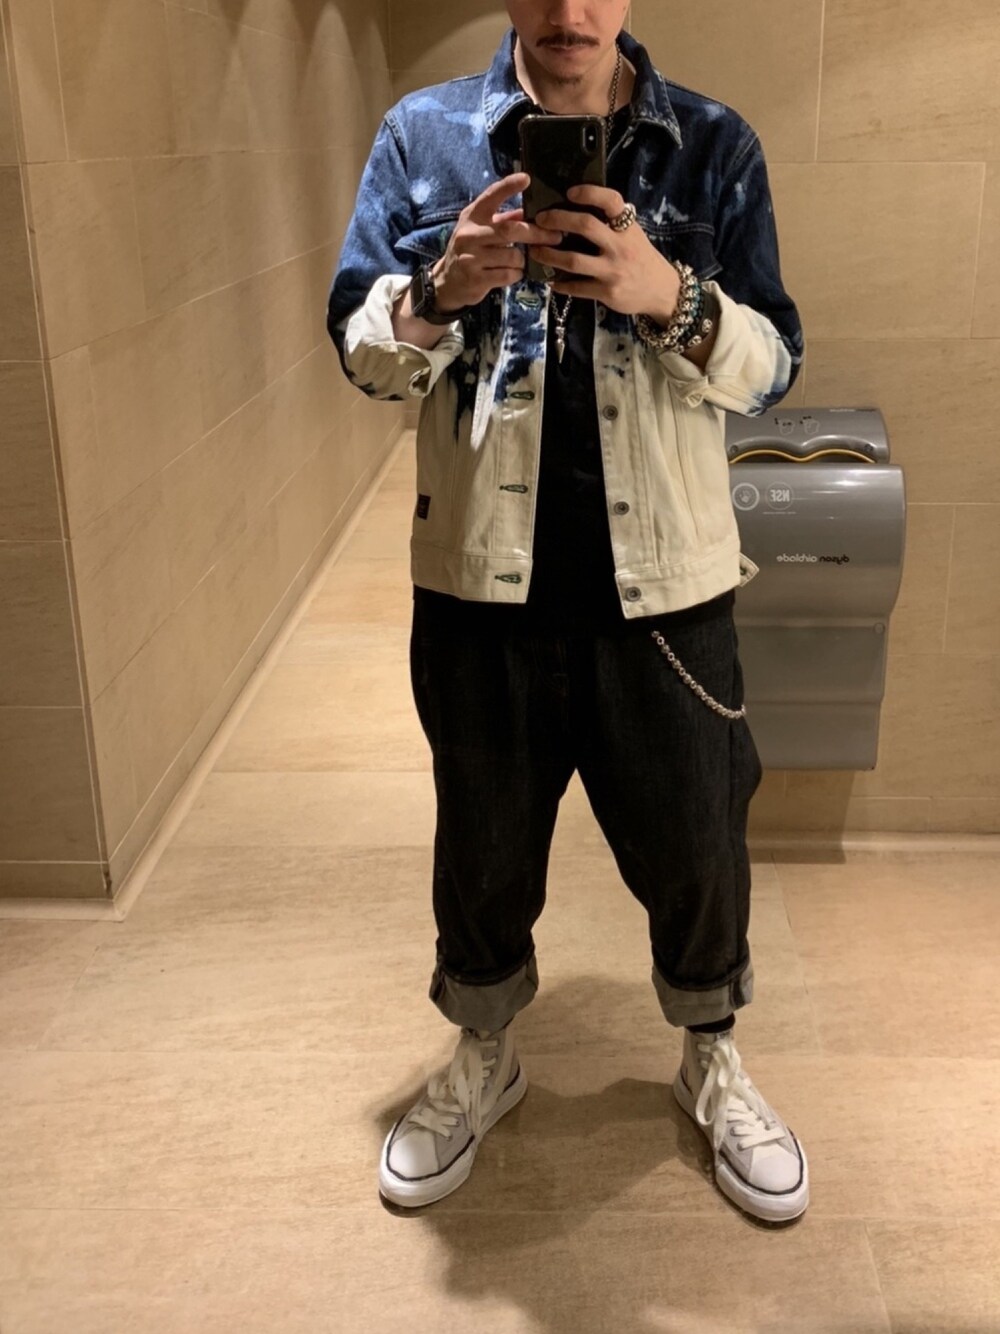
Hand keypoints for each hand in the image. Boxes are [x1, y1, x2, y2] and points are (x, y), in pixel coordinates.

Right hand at [433, 173, 564, 310]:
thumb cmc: (470, 250)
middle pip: (509, 230)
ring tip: (521, 260)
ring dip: (523, 259)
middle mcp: (469, 234)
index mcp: (473, 216)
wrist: (447, 281)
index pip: (491, 196)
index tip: (526, 178)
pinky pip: (508, 275)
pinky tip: (513, 272)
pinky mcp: (475, 278)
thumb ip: (504, 219)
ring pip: (512, 255)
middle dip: (536, 234)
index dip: (508, 186)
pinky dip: (516, 273)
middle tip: (556, 236)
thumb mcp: (481, 229)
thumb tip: (529, 210)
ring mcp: (470, 257)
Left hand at [529, 185, 680, 321]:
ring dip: (548, 255)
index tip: (569, 192)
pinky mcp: (606, 292)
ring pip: (573, 260)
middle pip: (585, 226)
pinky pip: (576, 288)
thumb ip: (611, 224)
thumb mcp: (632, 235)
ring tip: (535, 251)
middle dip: (557, 220)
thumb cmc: (640, 258)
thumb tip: (576, 209)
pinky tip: (551, 281)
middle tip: (540, 220)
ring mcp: (612, 270)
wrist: (661, 291)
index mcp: (627, 227)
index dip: (589, 193)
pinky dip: (560, 284)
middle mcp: (620, 246)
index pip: (610, 201)